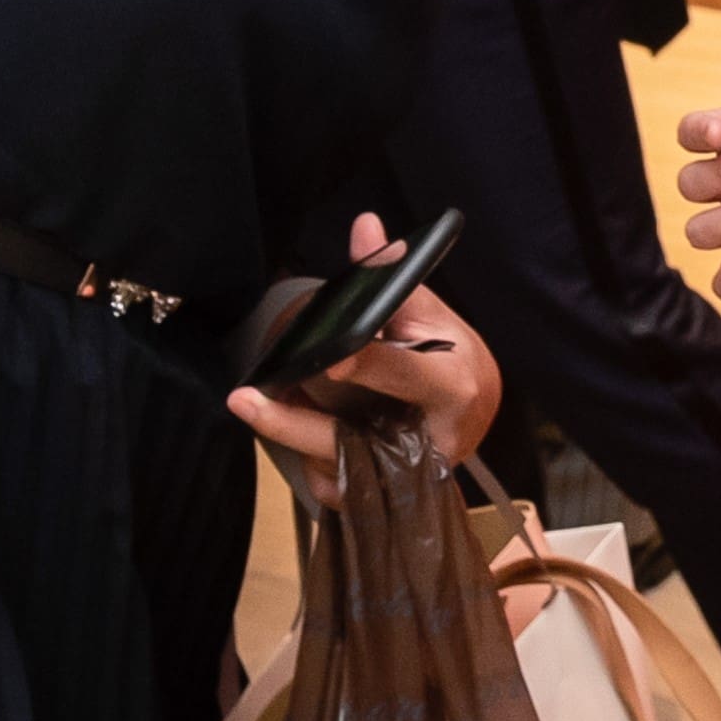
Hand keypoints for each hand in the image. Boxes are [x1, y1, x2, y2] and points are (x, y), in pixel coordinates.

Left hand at [227, 211, 501, 502]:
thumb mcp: (430, 313)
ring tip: (255, 404)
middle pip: (354, 437)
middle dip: (297, 422)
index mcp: (452, 384)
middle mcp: (431, 439)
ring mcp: (405, 476)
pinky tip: (299, 427)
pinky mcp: (383, 496)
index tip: (330, 357)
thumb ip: (391, 278)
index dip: (369, 365)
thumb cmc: (453, 357)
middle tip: (246, 400)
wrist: (474, 414)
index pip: (405, 374)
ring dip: (292, 435)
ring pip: (333, 466)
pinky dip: (307, 454)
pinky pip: (330, 482)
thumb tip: (364, 224)